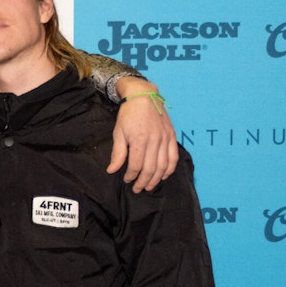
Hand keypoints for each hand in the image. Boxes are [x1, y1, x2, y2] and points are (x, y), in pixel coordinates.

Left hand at [107, 77, 176, 193]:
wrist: (143, 97)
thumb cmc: (128, 115)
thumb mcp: (118, 133)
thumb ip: (117, 153)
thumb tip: (112, 170)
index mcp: (139, 140)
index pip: (137, 165)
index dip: (131, 176)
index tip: (127, 180)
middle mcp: (155, 140)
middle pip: (151, 169)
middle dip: (143, 182)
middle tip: (137, 189)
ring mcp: (165, 139)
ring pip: (163, 166)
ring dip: (156, 179)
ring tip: (149, 186)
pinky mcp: (171, 136)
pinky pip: (173, 157)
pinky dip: (170, 169)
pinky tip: (163, 176)